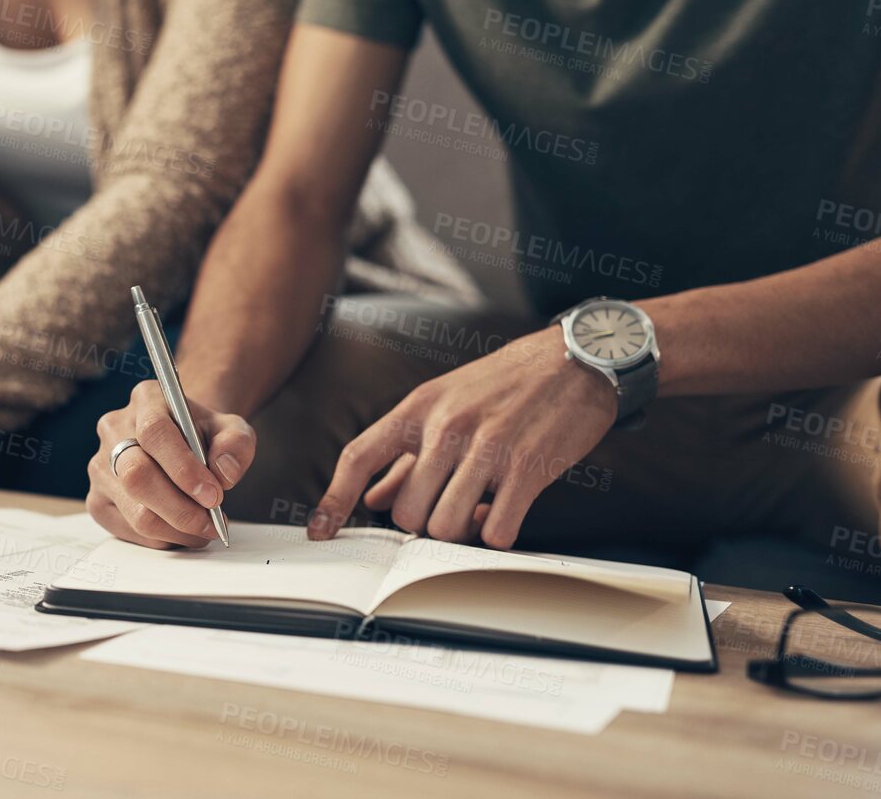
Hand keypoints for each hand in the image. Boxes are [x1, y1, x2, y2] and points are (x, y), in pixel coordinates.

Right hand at [85, 380, 255, 548]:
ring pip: (134, 511)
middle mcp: (114, 430)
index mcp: (146, 400)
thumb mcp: (232, 429)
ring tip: (204, 528)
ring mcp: (100, 467)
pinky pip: (128, 530)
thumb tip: (223, 473)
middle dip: (181, 509)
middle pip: (136, 476)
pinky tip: (182, 530)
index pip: (154, 433)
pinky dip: (162, 538)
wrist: (183, 443)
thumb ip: (236, 444)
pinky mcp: (97, 500)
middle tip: (212, 521)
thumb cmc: (204, 436)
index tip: (213, 495)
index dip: (184, 468)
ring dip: (177, 529)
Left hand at [308, 328, 617, 548]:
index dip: (333, 499)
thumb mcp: (444, 404)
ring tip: (479, 509)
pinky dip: (498, 534)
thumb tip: (372, 496)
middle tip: (447, 510)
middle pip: (406, 511)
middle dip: (423, 523)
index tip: (320, 530)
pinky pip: (498, 530)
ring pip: (446, 525)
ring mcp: (487, 447)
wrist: (574, 360)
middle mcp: (446, 426)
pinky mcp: (529, 467)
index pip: (359, 456)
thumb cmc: (504, 384)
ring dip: (462, 530)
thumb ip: (406, 454)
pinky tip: (504, 513)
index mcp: (418, 408)